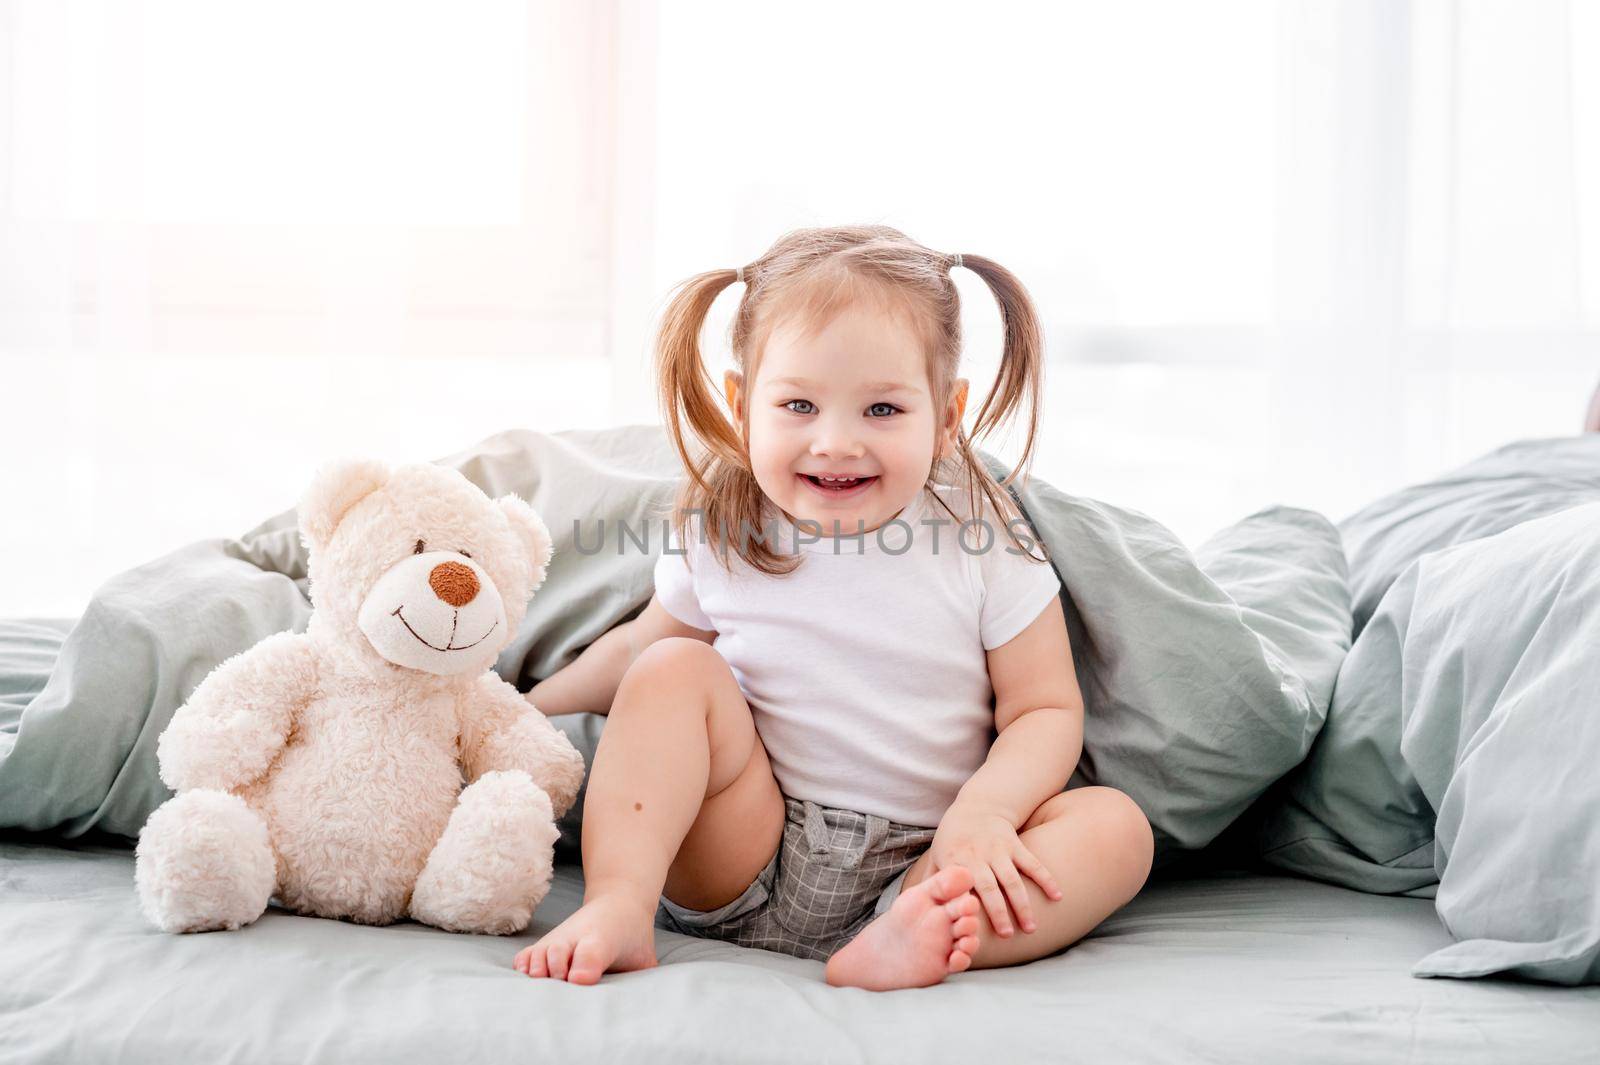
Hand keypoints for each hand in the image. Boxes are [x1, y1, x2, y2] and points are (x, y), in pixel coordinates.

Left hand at [928, 804, 1061, 936]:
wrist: (977, 805)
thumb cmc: (953, 838)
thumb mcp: (937, 855)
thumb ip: (932, 882)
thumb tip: (920, 910)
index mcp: (955, 861)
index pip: (961, 888)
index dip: (967, 907)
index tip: (972, 928)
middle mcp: (978, 855)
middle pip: (990, 888)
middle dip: (999, 913)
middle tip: (1007, 936)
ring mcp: (999, 849)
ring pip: (1014, 880)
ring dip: (1023, 904)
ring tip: (1031, 928)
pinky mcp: (1016, 844)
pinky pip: (1033, 864)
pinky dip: (1046, 879)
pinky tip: (1058, 896)